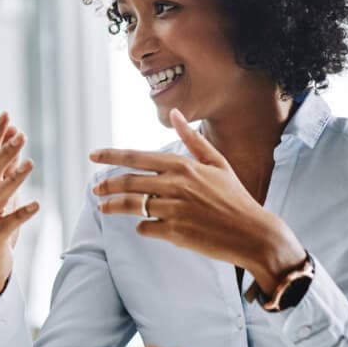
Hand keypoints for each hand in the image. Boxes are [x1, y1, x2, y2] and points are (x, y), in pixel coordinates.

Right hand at [0, 112, 39, 306]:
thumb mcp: (3, 192)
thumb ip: (8, 165)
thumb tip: (15, 134)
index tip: (6, 115)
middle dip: (4, 151)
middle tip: (20, 134)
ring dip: (13, 178)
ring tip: (30, 163)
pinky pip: (7, 225)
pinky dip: (21, 214)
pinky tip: (36, 205)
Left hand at [90, 108, 304, 294]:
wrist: (254, 234)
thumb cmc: (235, 197)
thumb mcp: (217, 163)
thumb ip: (192, 139)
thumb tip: (175, 112)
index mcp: (183, 166)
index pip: (137, 157)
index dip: (111, 156)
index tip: (93, 156)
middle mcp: (176, 185)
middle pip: (129, 181)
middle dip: (107, 184)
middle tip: (95, 189)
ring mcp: (174, 209)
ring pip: (132, 205)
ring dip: (113, 206)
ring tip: (103, 207)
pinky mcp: (175, 232)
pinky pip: (146, 227)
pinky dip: (142, 227)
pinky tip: (144, 226)